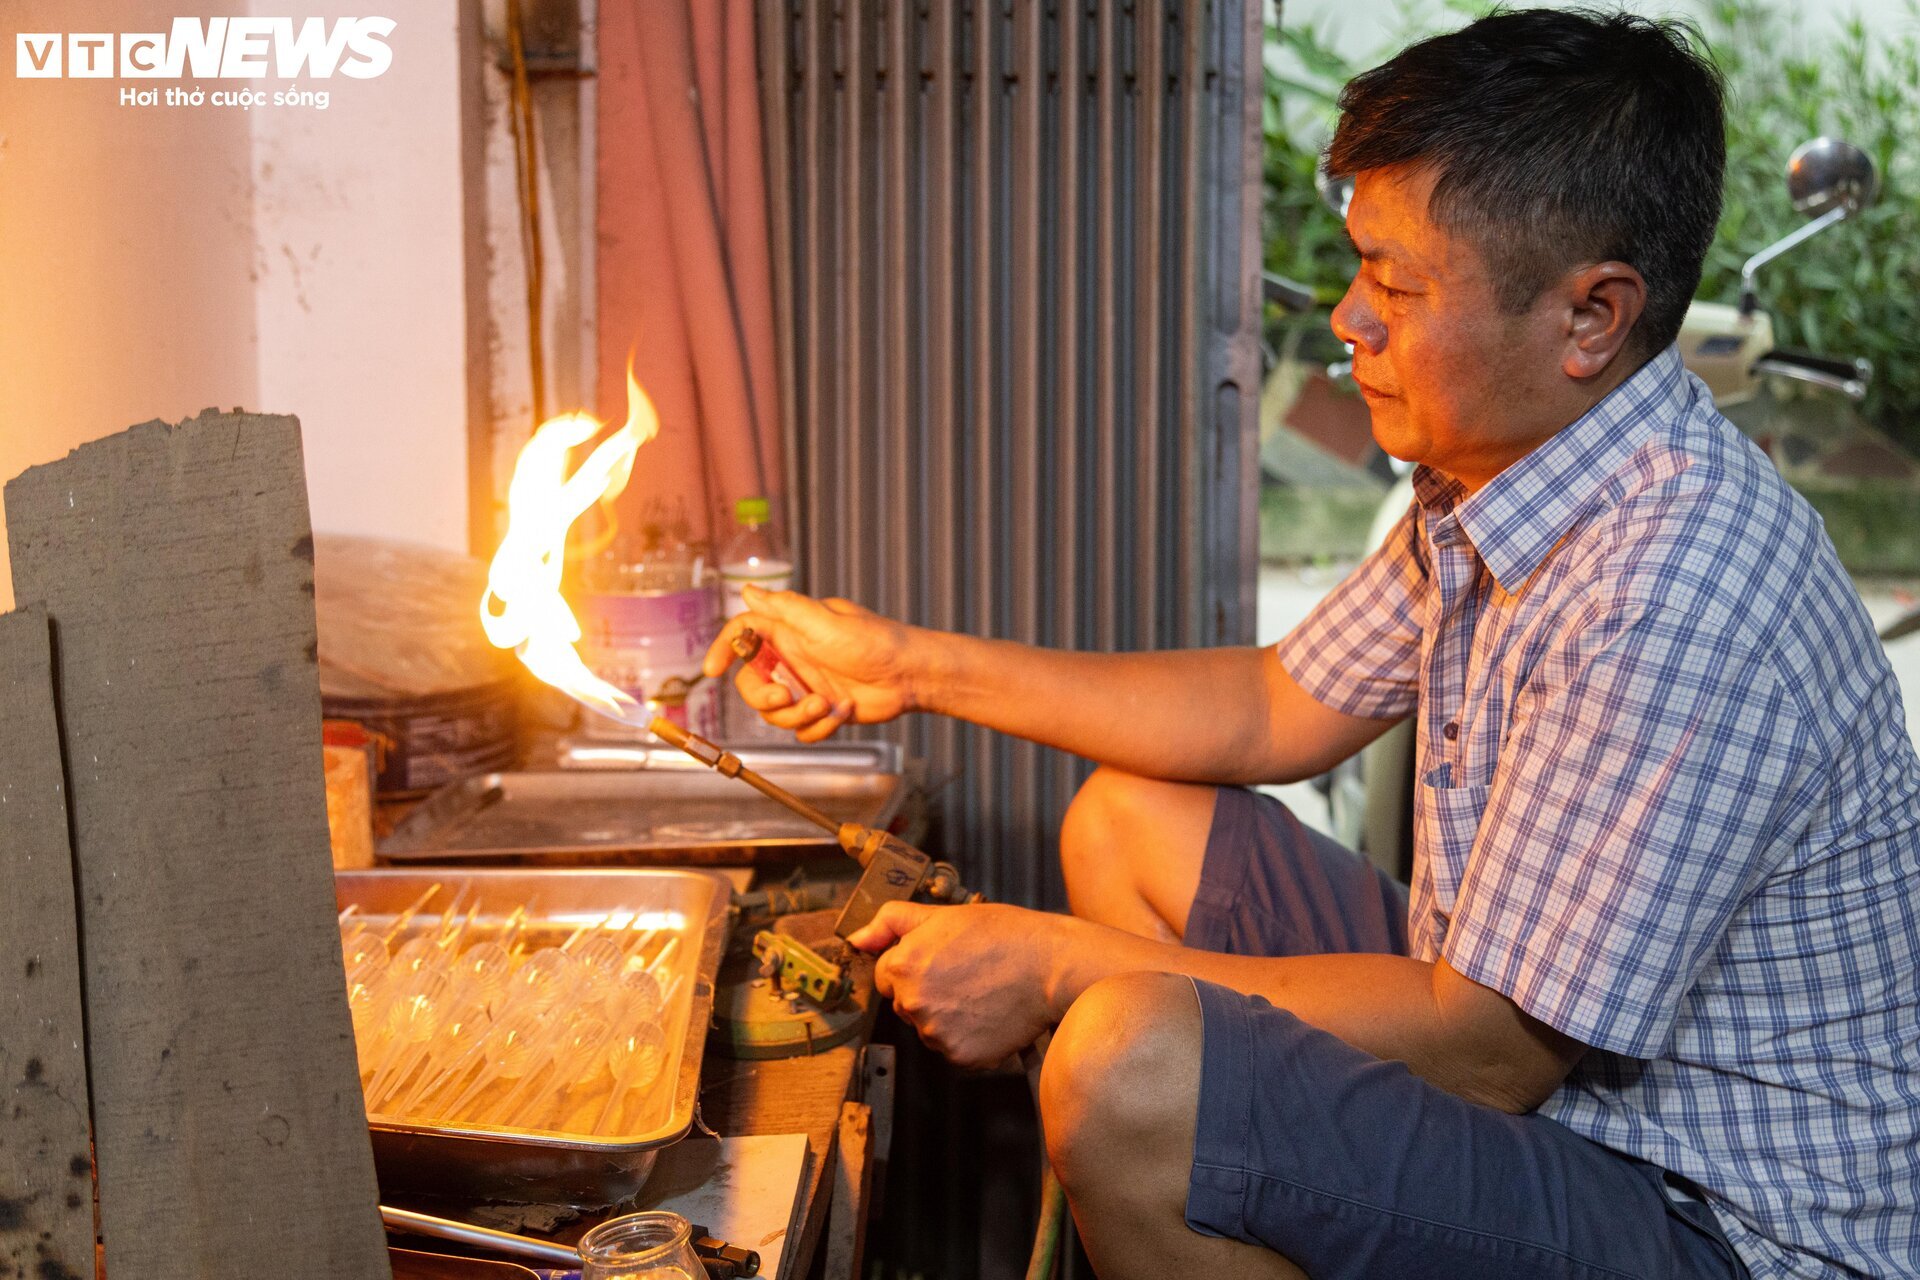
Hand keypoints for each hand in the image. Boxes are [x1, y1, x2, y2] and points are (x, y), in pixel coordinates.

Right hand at [702, 586, 923, 742]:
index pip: (743, 635)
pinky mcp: (820, 711)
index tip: (711, 670)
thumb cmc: (874, 641)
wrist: (910, 676)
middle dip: (763, 696)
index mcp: (789, 631)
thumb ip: (783, 608)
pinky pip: (801, 730)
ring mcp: (806, 686)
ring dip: (797, 715)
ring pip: (775, 713)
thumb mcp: (825, 620)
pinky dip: (819, 727)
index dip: (723, 650)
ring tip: (826, 705)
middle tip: (783, 696)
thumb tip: (748, 590)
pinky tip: (843, 712)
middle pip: (752, 683)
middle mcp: (793, 659)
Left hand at [847, 901, 1064, 1068]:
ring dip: (945, 1015)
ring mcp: (937, 1034)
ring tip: (980, 992)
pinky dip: (967, 1036)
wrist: (1050, 965)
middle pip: (904, 1004)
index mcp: (904, 967)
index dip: (912, 963)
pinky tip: (988, 1013)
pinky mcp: (961, 1056)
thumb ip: (892, 922)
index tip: (941, 959)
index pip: (885, 975)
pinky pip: (952, 1048)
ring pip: (928, 1028)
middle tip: (965, 973)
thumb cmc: (1003, 935)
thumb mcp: (943, 914)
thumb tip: (857, 938)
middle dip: (926, 990)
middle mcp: (915, 1004)